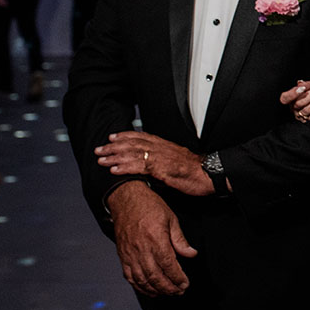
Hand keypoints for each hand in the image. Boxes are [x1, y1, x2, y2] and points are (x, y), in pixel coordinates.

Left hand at [95, 132, 212, 196]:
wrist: (210, 174)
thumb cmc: (196, 170)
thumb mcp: (177, 161)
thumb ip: (163, 160)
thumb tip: (151, 166)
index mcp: (165, 145)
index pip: (141, 136)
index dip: (125, 136)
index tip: (112, 137)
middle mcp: (161, 148)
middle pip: (133, 143)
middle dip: (114, 146)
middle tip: (99, 149)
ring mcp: (161, 158)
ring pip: (133, 154)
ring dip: (115, 157)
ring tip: (101, 160)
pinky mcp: (162, 169)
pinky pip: (140, 167)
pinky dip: (125, 168)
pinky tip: (115, 170)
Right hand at [106, 181, 197, 296]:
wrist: (126, 199)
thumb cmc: (149, 206)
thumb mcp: (171, 218)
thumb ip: (180, 239)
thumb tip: (191, 254)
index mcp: (155, 238)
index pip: (168, 265)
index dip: (177, 277)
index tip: (185, 283)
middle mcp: (141, 249)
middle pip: (155, 276)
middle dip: (169, 287)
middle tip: (179, 291)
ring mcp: (130, 254)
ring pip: (142, 279)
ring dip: (155, 290)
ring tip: (167, 293)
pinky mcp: (123, 256)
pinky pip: (130, 276)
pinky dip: (140, 286)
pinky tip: (149, 289)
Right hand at [278, 80, 309, 121]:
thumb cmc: (309, 90)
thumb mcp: (307, 85)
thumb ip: (304, 84)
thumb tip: (301, 83)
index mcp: (288, 99)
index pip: (285, 98)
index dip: (293, 94)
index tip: (303, 88)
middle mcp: (293, 108)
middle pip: (300, 103)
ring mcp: (300, 115)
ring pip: (309, 108)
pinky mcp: (308, 119)